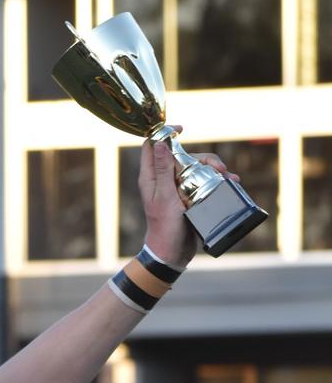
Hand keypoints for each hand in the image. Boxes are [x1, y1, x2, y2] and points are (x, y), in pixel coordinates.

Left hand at [140, 132, 237, 268]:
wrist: (172, 253)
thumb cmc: (164, 228)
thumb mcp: (164, 197)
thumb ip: (163, 170)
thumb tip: (159, 144)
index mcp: (151, 177)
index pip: (152, 146)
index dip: (164, 134)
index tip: (181, 129)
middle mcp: (163, 180)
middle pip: (183, 156)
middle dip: (202, 157)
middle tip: (218, 168)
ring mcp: (177, 189)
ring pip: (196, 168)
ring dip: (214, 169)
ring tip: (228, 178)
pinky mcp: (189, 198)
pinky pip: (203, 182)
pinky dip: (217, 181)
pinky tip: (231, 183)